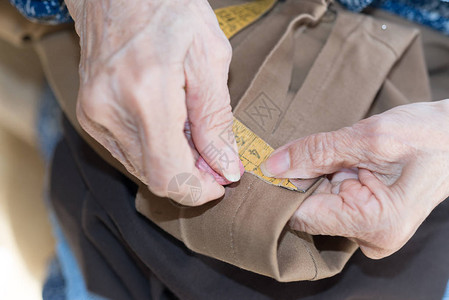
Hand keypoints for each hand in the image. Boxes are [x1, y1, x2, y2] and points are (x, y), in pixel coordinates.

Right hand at [65, 0, 242, 204]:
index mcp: (146, 93)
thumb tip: (225, 167)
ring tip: (192, 132)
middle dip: (191, 176)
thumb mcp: (209, 57)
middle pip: (154, 176)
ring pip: (140, 168)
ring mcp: (94, 114)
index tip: (220, 181)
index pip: (170, 175)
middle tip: (214, 156)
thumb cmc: (169, 9)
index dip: (199, 190)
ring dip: (173, 162)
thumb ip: (216, 119)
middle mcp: (110, 110)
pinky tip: (170, 125)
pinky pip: (126, 152)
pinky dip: (154, 149)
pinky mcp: (89, 114)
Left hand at [261, 100, 448, 258]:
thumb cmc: (428, 136)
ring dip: (314, 178)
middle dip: (298, 182)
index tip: (264, 166)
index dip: (280, 191)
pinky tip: (334, 161)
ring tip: (324, 152)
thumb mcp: (370, 137)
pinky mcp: (367, 217)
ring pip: (319, 205)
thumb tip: (273, 165)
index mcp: (375, 223)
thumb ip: (317, 151)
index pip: (303, 217)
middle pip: (309, 212)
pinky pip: (333, 200)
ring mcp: (369, 229)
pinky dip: (327, 179)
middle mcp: (370, 236)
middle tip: (290, 151)